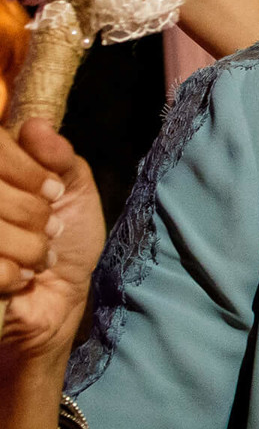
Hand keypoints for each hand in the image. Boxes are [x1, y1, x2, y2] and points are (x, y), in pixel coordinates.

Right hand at [0, 120, 103, 383]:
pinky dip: (14, 274)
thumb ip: (60, 157)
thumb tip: (35, 127)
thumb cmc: (64, 240)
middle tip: (48, 229)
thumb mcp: (75, 191)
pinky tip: (19, 278)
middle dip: (34, 212)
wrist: (57, 300)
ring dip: (29, 247)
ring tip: (36, 256)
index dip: (28, 169)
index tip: (54, 191)